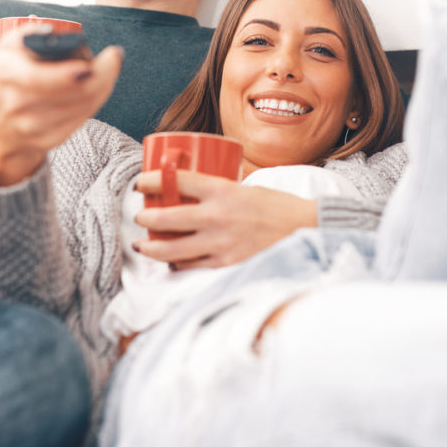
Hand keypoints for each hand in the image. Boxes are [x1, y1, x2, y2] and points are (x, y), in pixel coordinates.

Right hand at [0, 27, 122, 185]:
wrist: (1, 132)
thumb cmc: (10, 82)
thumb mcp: (7, 51)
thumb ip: (28, 34)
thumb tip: (54, 32)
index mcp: (6, 71)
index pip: (38, 77)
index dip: (69, 72)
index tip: (95, 59)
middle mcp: (15, 102)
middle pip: (74, 92)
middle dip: (102, 74)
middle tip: (112, 59)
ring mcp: (30, 126)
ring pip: (83, 105)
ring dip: (103, 86)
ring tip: (106, 71)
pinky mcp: (47, 141)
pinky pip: (81, 119)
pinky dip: (95, 101)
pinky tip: (98, 89)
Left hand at [132, 170, 317, 270]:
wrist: (307, 230)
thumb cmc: (278, 207)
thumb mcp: (246, 189)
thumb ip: (220, 194)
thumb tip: (193, 194)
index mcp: (223, 191)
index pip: (178, 181)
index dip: (152, 180)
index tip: (140, 182)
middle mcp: (218, 217)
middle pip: (166, 217)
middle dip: (145, 217)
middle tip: (140, 215)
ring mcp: (220, 244)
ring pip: (172, 249)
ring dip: (151, 247)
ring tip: (142, 244)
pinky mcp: (226, 265)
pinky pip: (192, 265)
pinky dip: (177, 262)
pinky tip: (170, 260)